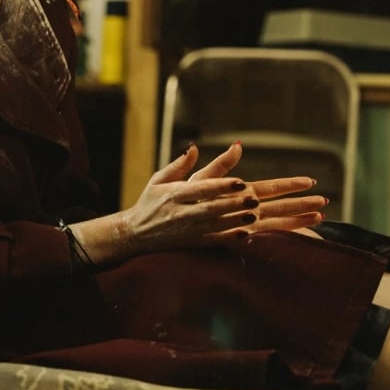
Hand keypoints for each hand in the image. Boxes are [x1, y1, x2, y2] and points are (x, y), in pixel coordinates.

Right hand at [69, 142, 327, 265]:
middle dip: (288, 201)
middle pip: (252, 206)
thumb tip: (207, 147)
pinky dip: (266, 238)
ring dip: (288, 220)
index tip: (279, 184)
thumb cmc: (151, 203)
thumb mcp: (164, 179)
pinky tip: (288, 236)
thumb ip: (190, 165)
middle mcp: (203, 212)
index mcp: (192, 193)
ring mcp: (208, 230)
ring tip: (314, 215)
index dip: (251, 187)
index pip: (227, 188)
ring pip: (256, 224)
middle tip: (317, 196)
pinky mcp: (210, 243)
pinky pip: (242, 241)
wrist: (136, 235)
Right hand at [114, 141, 263, 254]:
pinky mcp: (191, 243)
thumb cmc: (149, 202)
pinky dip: (228, 238)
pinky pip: (212, 241)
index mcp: (173, 194)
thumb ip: (179, 165)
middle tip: (254, 198)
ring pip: (214, 226)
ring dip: (236, 220)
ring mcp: (186, 230)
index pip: (200, 189)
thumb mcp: (158, 180)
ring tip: (254, 215)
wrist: (135, 233)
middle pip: (210, 208)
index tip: (240, 182)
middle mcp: (180, 213)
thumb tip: (194, 147)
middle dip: (233, 204)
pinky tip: (245, 233)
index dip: (221, 186)